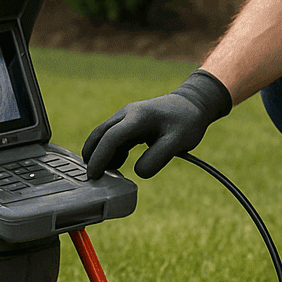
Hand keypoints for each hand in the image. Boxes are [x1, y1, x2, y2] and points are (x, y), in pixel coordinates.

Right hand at [82, 70, 232, 179]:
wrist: (192, 103)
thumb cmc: (187, 122)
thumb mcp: (178, 142)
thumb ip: (158, 158)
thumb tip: (138, 172)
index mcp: (138, 117)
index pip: (111, 137)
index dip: (100, 157)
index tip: (94, 175)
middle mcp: (127, 114)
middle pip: (100, 134)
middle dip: (92, 155)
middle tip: (90, 178)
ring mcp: (126, 116)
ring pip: (104, 135)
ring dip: (99, 153)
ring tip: (103, 175)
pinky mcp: (128, 122)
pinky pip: (112, 136)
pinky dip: (109, 150)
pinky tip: (115, 165)